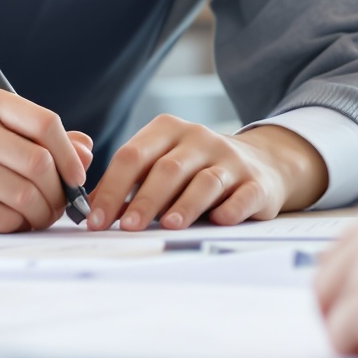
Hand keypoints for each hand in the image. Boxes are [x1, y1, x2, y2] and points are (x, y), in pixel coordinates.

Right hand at [0, 87, 94, 231]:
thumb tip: (85, 152)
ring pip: (24, 196)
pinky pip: (5, 219)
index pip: (45, 123)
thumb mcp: (14, 134)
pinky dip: (20, 224)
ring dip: (43, 212)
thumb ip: (53, 140)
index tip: (78, 176)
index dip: (70, 154)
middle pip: (38, 163)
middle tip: (61, 203)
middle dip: (59, 191)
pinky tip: (17, 219)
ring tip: (42, 213)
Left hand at [84, 115, 318, 230]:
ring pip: (204, 181)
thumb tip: (95, 212)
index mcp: (168, 130)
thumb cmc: (196, 169)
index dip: (111, 189)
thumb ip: (131, 185)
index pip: (132, 156)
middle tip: (128, 227)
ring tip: (167, 226)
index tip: (96, 220)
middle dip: (144, 199)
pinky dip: (231, 208)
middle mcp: (199, 139)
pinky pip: (243, 195)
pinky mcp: (256, 182)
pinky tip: (218, 220)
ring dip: (185, 205)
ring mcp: (230, 159)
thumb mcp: (162, 164)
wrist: (262, 162)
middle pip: (167, 169)